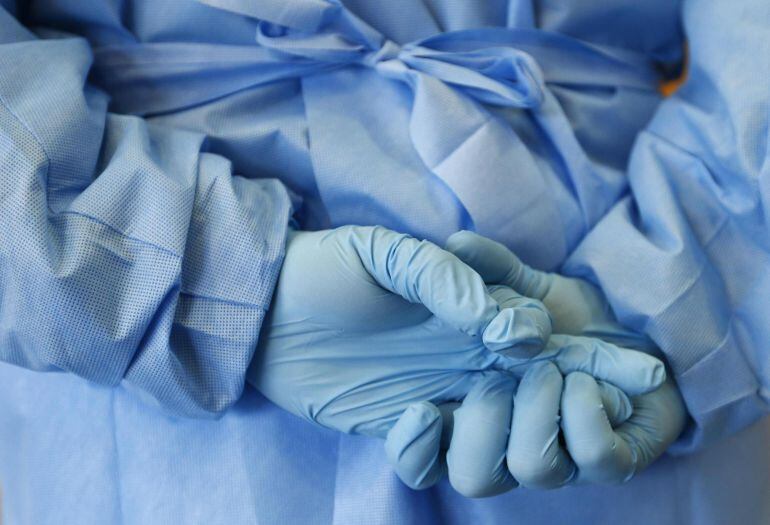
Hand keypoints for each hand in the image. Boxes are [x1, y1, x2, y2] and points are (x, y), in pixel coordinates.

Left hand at [247, 226, 552, 436]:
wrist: (268, 308)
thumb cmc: (328, 268)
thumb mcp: (386, 254)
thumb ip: (442, 277)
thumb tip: (499, 323)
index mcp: (475, 311)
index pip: (540, 336)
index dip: (544, 347)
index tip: (511, 345)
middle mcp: (466, 359)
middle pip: (533, 403)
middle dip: (530, 412)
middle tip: (482, 388)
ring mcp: (436, 397)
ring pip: (493, 448)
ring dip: (485, 440)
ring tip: (441, 407)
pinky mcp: (398, 428)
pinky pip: (432, 464)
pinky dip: (427, 453)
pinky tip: (408, 418)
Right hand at [439, 231, 685, 488]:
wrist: (636, 328)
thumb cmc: (567, 313)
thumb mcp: (523, 285)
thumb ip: (490, 268)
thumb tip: (456, 243)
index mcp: (472, 413)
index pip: (425, 457)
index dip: (414, 448)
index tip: (422, 409)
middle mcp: (513, 443)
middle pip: (474, 475)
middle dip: (484, 426)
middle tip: (496, 379)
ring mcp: (562, 454)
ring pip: (533, 468)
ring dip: (540, 413)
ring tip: (552, 371)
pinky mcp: (612, 455)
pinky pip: (595, 456)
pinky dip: (589, 415)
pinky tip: (585, 382)